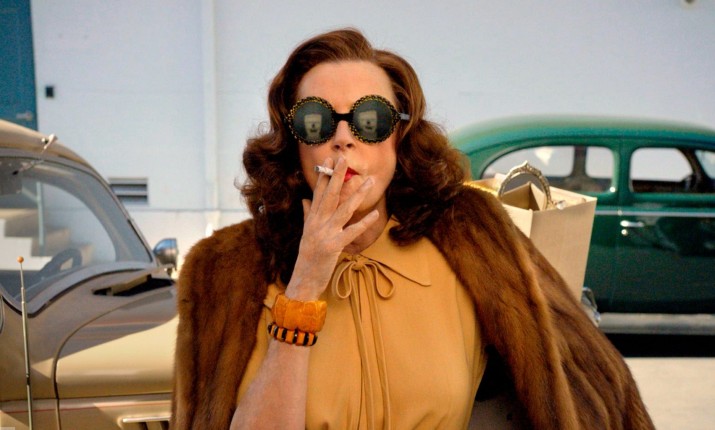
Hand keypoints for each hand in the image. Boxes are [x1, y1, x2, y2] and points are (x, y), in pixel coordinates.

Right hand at [286, 157, 378, 299]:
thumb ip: (307, 214)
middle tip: (344, 159)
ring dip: (357, 194)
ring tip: (369, 181)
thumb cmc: (307, 257)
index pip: (318, 192)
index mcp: (312, 219)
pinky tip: (375, 213)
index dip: (324, 175)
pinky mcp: (334, 246)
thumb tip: (305, 199)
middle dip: (337, 176)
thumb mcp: (306, 233)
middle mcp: (317, 223)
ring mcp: (325, 233)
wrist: (303, 279)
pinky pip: (352, 231)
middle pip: (329, 195)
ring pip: (343, 209)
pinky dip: (364, 222)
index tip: (330, 159)